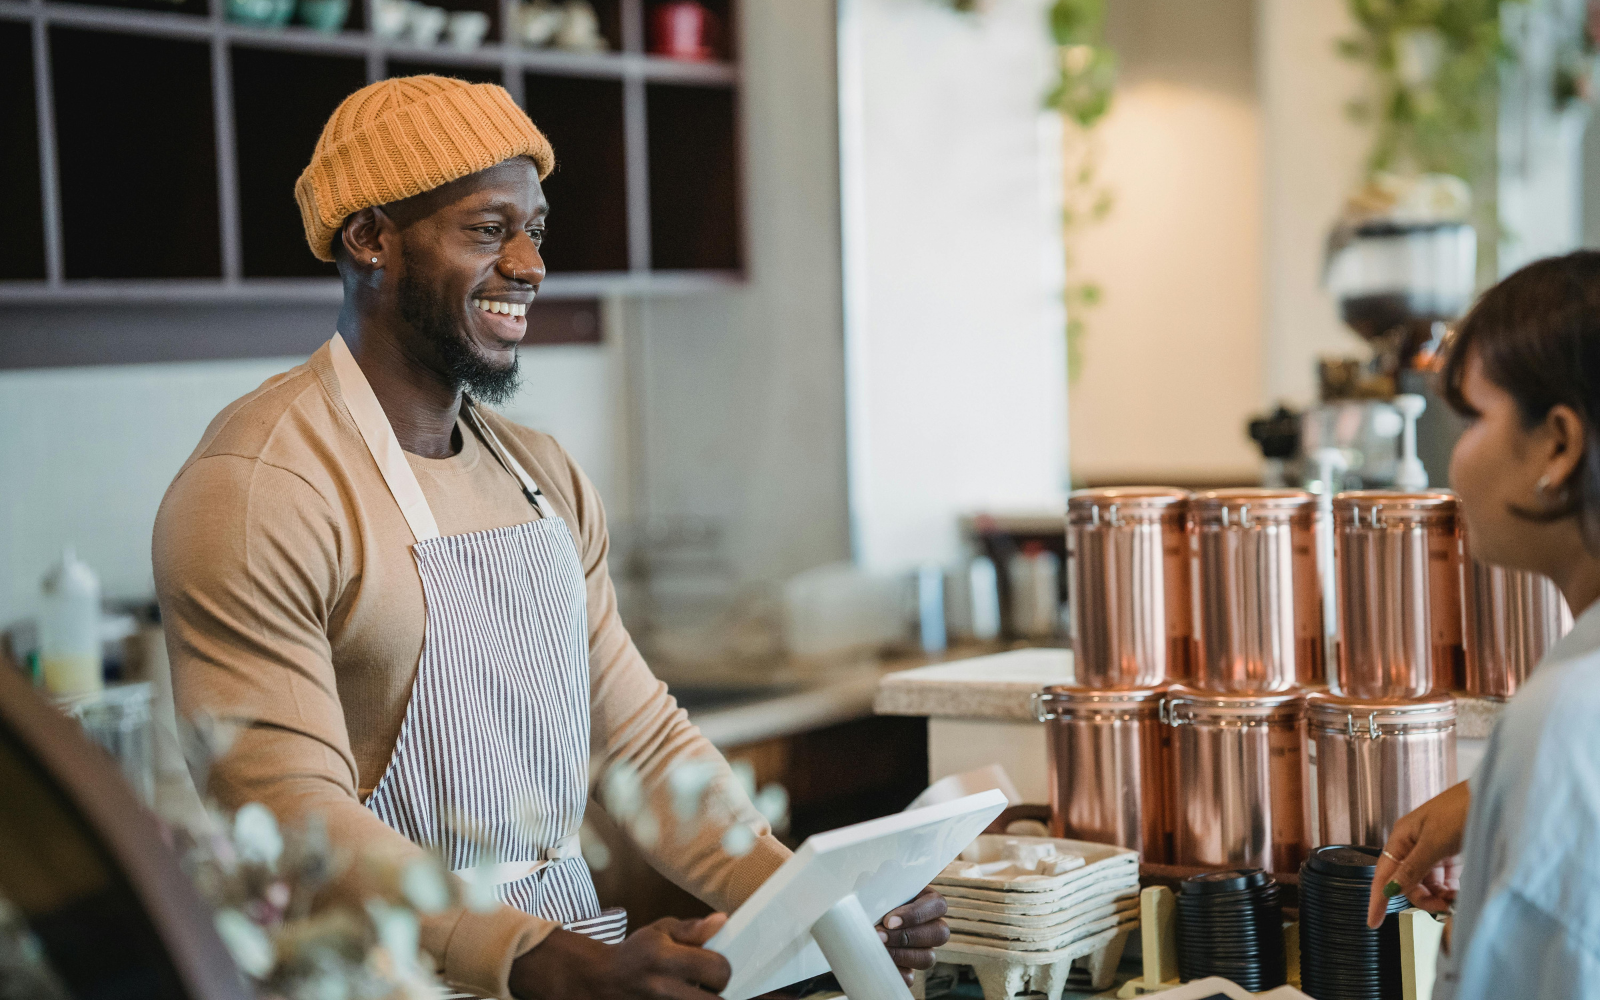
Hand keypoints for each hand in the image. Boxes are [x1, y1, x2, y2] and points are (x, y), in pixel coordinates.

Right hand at [509, 913, 730, 999]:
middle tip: (710, 984)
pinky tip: (685, 994)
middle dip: (718, 992)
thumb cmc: (636, 953)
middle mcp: (665, 988)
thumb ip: (693, 929)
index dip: (723, 968)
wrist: (603, 981)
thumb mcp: (660, 930)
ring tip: (697, 989)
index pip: (718, 969)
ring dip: (704, 999)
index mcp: (667, 959)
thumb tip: (722, 920)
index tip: (715, 965)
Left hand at [876, 888, 950, 985]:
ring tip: (877, 948)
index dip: (915, 915)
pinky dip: (894, 973)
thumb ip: (881, 898)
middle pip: (939, 934)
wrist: (851, 921)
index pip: (938, 905)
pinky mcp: (908, 969)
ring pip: (928, 958)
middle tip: (880, 936)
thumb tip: (877, 915)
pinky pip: (910, 978)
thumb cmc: (867, 899)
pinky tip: (878, 964)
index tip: (889, 921)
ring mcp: (923, 949)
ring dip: (901, 955)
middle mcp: (931, 925)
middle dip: (907, 937)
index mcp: (927, 900)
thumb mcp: (875, 892)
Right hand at [1366, 781, 1470, 927]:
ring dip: (1438, 894)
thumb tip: (1392, 889)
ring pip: (1426, 881)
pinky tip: (1459, 890)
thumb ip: (1412, 869)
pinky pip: (1443, 877)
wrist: (1493, 795)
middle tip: (1444, 908)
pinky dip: (1450, 887)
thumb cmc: (1460, 810)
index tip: (1373, 922)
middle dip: (1422, 898)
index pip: (1383, 875)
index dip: (1377, 899)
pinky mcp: (1450, 851)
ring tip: (1456, 899)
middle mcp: (1413, 843)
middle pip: (1407, 881)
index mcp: (1402, 837)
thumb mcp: (1434, 843)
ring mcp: (1432, 847)